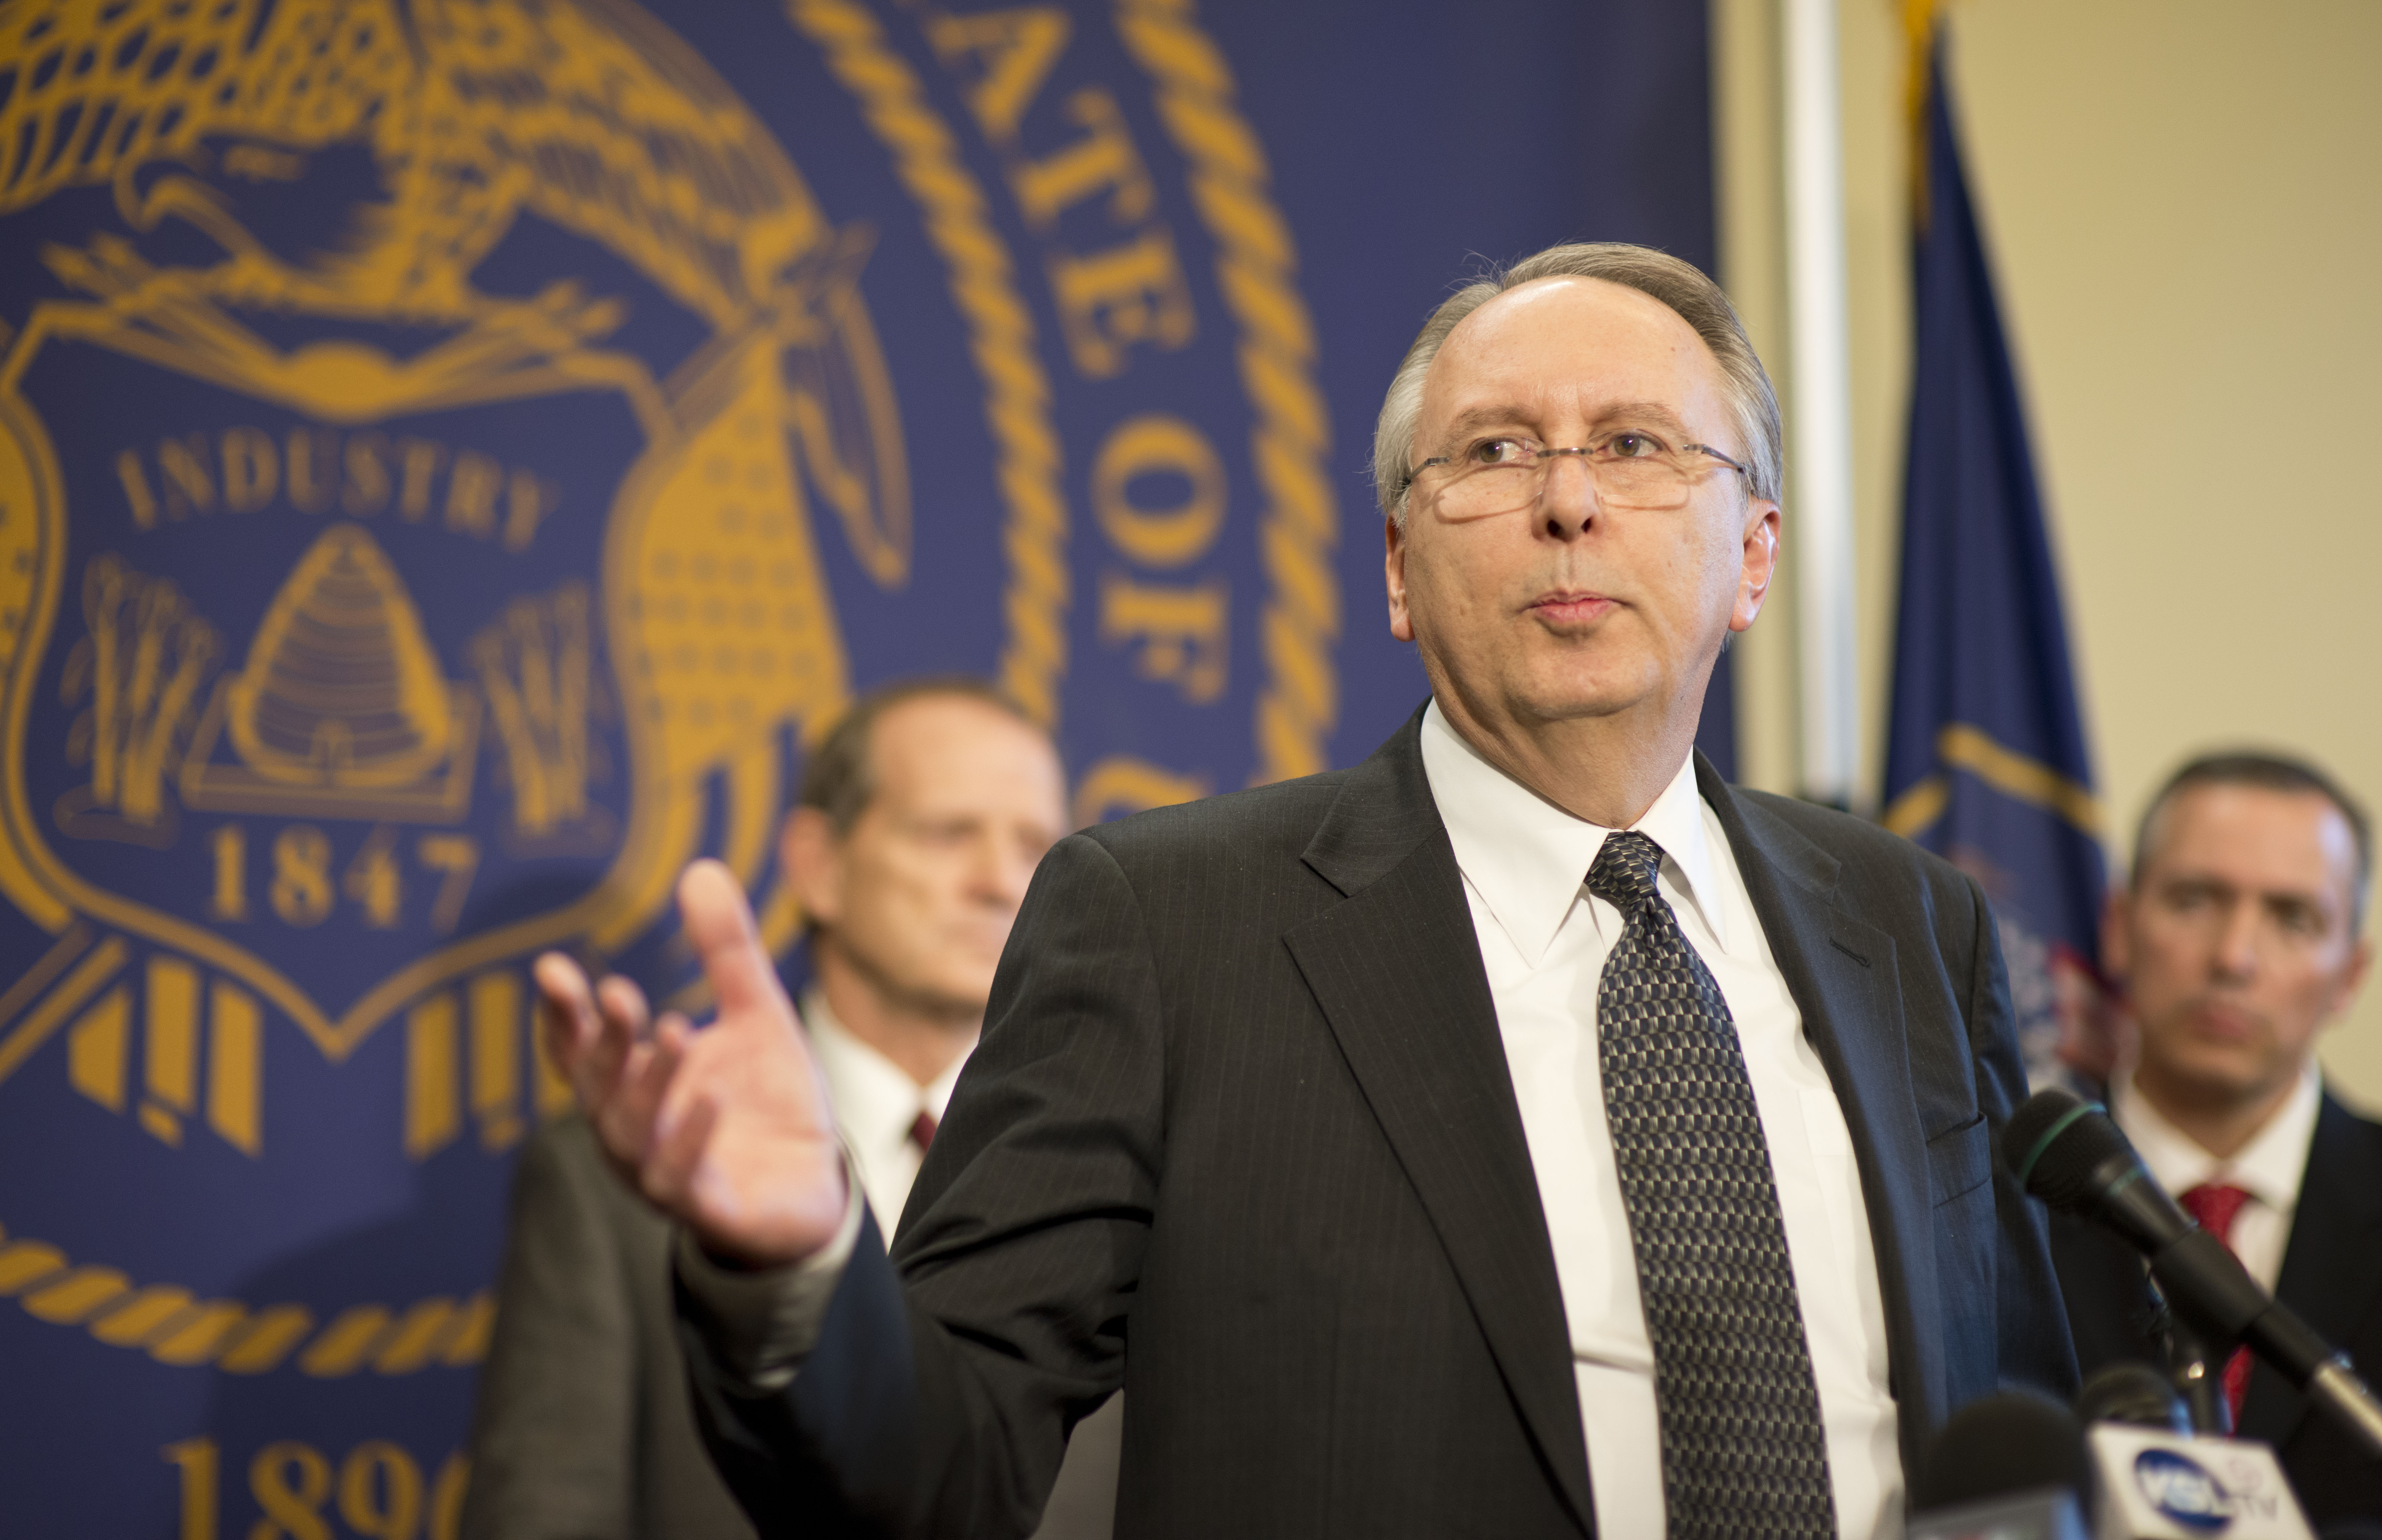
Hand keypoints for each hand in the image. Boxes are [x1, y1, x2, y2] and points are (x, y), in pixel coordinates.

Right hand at [536, 860, 847, 1265]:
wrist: (815, 1184)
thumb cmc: (770, 1101)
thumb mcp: (756, 1014)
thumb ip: (726, 951)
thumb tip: (701, 869)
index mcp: (635, 1082)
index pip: (580, 1048)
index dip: (561, 1014)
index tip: (550, 969)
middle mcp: (633, 1128)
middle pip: (597, 1085)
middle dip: (602, 1040)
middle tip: (617, 993)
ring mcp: (660, 1172)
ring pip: (630, 1131)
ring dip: (647, 1081)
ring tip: (673, 1029)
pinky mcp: (703, 1207)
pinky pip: (678, 1179)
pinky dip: (688, 1138)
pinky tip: (708, 1100)